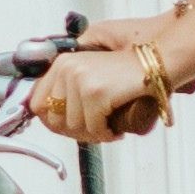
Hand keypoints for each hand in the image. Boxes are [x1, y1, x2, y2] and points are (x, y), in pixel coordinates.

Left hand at [29, 43, 174, 142]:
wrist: (157, 60)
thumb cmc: (127, 66)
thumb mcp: (89, 68)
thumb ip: (67, 86)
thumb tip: (50, 115)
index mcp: (61, 64)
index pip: (37, 103)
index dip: (53, 121)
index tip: (69, 127)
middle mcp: (66, 70)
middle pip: (54, 120)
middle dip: (74, 131)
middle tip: (93, 130)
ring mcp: (80, 81)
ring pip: (75, 127)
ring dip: (93, 133)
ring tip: (107, 127)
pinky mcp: (96, 93)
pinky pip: (94, 128)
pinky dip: (106, 134)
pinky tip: (115, 128)